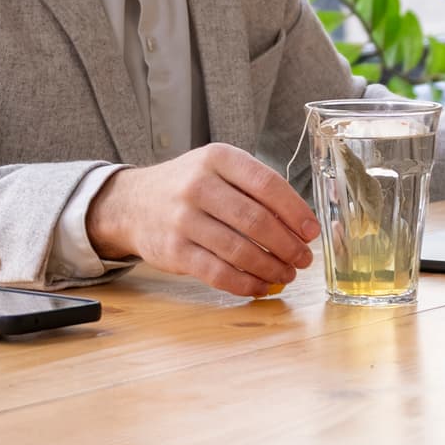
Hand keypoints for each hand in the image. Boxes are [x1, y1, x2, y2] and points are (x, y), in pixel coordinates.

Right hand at [85, 143, 316, 295]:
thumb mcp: (218, 169)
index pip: (267, 184)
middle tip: (304, 259)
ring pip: (240, 250)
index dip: (295, 211)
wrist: (132, 204)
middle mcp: (198, 185)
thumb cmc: (188, 187)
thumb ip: (255, 189)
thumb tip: (300, 226)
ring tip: (287, 274)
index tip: (311, 231)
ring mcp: (183, 219)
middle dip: (288, 245)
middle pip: (257, 221)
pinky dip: (245, 284)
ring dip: (271, 267)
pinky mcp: (174, 251)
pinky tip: (260, 286)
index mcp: (218, 158)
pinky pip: (218, 273)